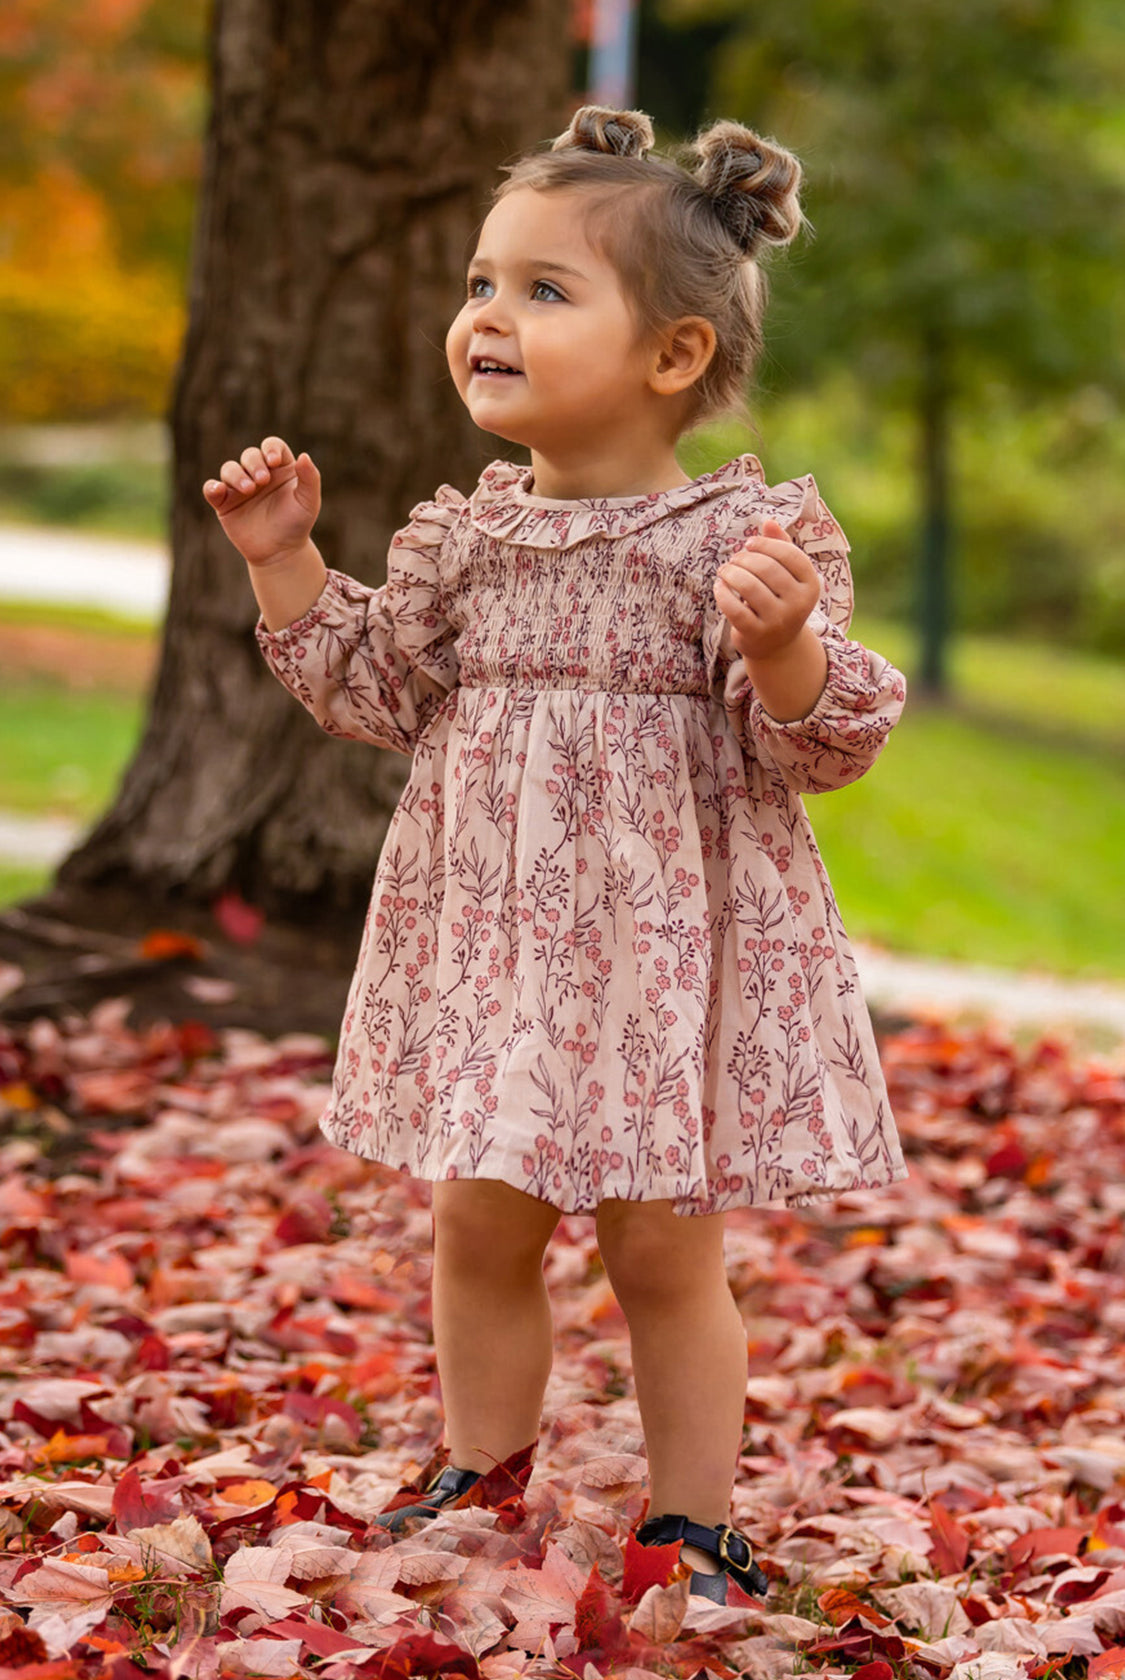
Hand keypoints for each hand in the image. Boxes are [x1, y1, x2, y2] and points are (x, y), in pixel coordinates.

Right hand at [202, 436, 320, 566]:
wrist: (280, 552)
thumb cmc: (297, 524)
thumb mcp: (309, 502)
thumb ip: (310, 478)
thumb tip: (304, 456)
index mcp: (279, 468)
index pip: (272, 446)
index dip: (271, 448)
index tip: (273, 461)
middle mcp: (258, 474)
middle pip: (250, 455)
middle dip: (254, 463)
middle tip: (262, 480)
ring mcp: (240, 487)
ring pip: (230, 469)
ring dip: (236, 475)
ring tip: (248, 489)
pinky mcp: (225, 503)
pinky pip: (211, 489)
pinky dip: (212, 487)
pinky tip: (219, 490)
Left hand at [713, 516, 820, 662]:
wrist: (777, 645)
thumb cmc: (779, 600)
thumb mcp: (787, 575)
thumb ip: (781, 546)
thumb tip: (769, 522)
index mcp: (811, 584)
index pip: (789, 554)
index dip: (765, 544)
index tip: (749, 544)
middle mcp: (799, 603)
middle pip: (766, 568)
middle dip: (744, 558)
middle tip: (733, 560)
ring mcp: (779, 621)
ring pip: (749, 586)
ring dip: (730, 572)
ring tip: (724, 571)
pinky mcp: (757, 633)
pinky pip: (734, 607)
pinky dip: (722, 593)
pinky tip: (719, 587)